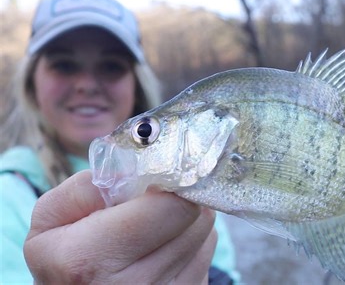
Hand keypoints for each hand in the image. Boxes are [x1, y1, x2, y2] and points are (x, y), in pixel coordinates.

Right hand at [24, 170, 216, 283]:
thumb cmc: (64, 260)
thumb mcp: (50, 222)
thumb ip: (84, 188)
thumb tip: (134, 170)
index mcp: (92, 258)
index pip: (172, 204)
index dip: (168, 183)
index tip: (156, 180)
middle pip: (196, 215)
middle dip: (178, 198)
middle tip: (155, 201)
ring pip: (207, 231)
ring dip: (186, 220)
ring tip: (156, 227)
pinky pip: (207, 253)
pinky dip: (191, 243)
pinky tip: (164, 249)